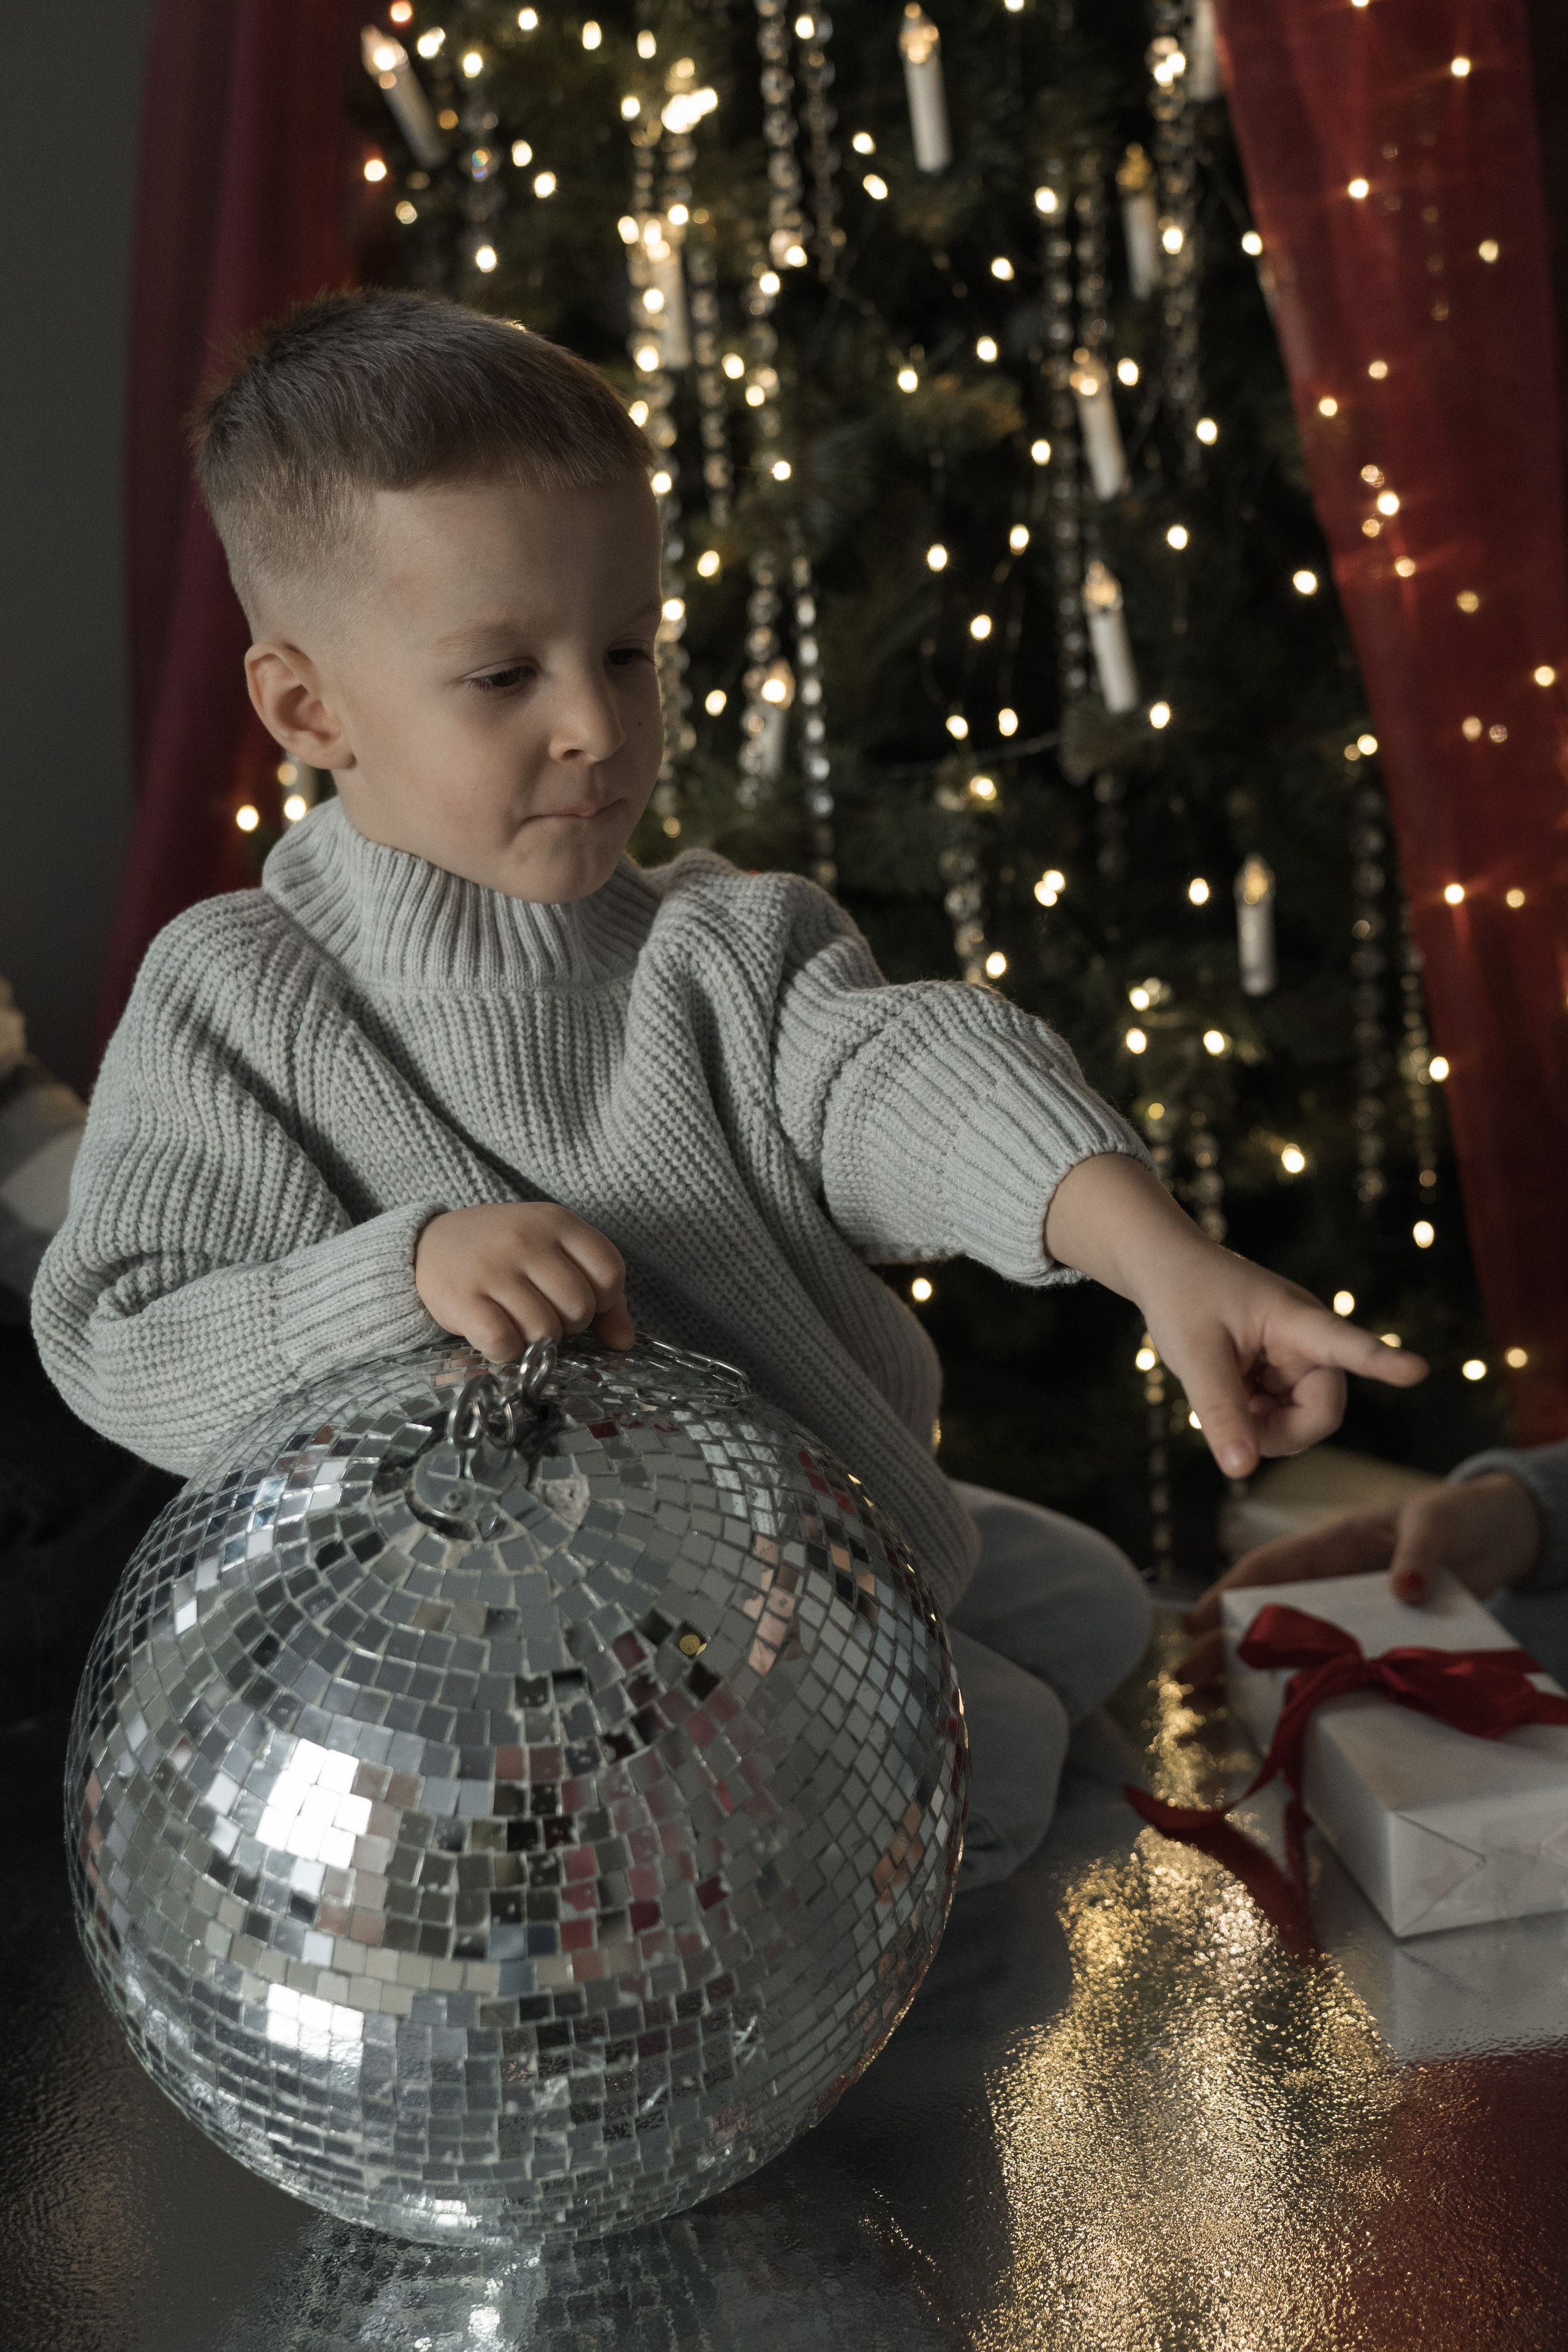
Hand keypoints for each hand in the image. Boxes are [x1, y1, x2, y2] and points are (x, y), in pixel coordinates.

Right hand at [414, 1202, 633, 1360]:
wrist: (430, 1245)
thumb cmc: (506, 1254)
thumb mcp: (554, 1254)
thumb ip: (598, 1293)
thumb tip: (624, 1343)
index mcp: (557, 1221)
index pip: (610, 1272)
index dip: (605, 1301)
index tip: (583, 1303)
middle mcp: (526, 1239)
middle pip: (580, 1306)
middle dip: (570, 1324)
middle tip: (546, 1314)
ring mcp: (493, 1268)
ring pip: (544, 1331)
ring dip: (536, 1341)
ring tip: (519, 1323)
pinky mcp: (463, 1299)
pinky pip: (505, 1344)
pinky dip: (506, 1352)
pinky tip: (497, 1335)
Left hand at [1043, 1154, 1427, 1479]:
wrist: (1165, 1267)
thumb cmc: (1183, 1296)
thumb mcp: (1194, 1355)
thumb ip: (1220, 1411)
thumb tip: (1241, 1469)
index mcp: (1296, 1320)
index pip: (1345, 1343)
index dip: (1382, 1361)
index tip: (1416, 1370)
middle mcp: (1309, 1341)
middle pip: (1322, 1412)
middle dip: (1281, 1431)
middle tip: (1232, 1423)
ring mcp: (1298, 1359)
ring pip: (1301, 1421)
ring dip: (1263, 1425)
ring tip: (1223, 1392)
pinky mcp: (1284, 1373)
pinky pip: (1282, 1416)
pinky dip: (1254, 1419)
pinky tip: (1229, 1392)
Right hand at [1175, 1472, 1542, 1689]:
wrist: (1499, 1538)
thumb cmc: (1459, 1517)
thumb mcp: (1437, 1522)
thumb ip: (1420, 1551)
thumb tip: (1404, 1588)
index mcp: (1331, 1545)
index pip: (1268, 1568)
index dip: (1227, 1594)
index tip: (1194, 1623)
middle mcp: (1329, 1585)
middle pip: (1265, 1617)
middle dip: (1222, 1650)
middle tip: (1184, 1684)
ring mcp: (1349, 1618)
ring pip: (1289, 1650)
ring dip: (1247, 1679)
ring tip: (1206, 1714)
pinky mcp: (1376, 1645)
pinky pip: (1334, 1671)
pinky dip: (1303, 1694)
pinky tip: (1276, 1725)